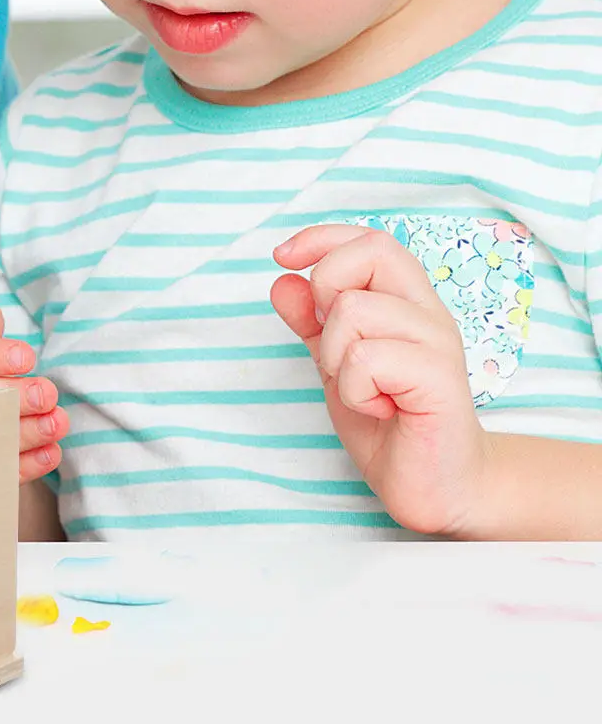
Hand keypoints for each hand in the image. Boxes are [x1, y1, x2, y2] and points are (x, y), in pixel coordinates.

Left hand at [271, 225, 489, 534]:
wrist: (431, 485)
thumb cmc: (390, 423)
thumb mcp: (335, 364)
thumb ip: (311, 322)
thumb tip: (282, 279)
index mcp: (406, 303)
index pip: (370, 240)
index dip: (322, 237)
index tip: (282, 257)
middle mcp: (427, 314)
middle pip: (370, 251)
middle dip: (327, 292)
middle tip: (339, 350)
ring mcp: (438, 344)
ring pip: (356, 308)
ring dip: (337, 356)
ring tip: (365, 390)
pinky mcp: (440, 379)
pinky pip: (367, 358)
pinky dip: (355, 389)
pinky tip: (380, 409)